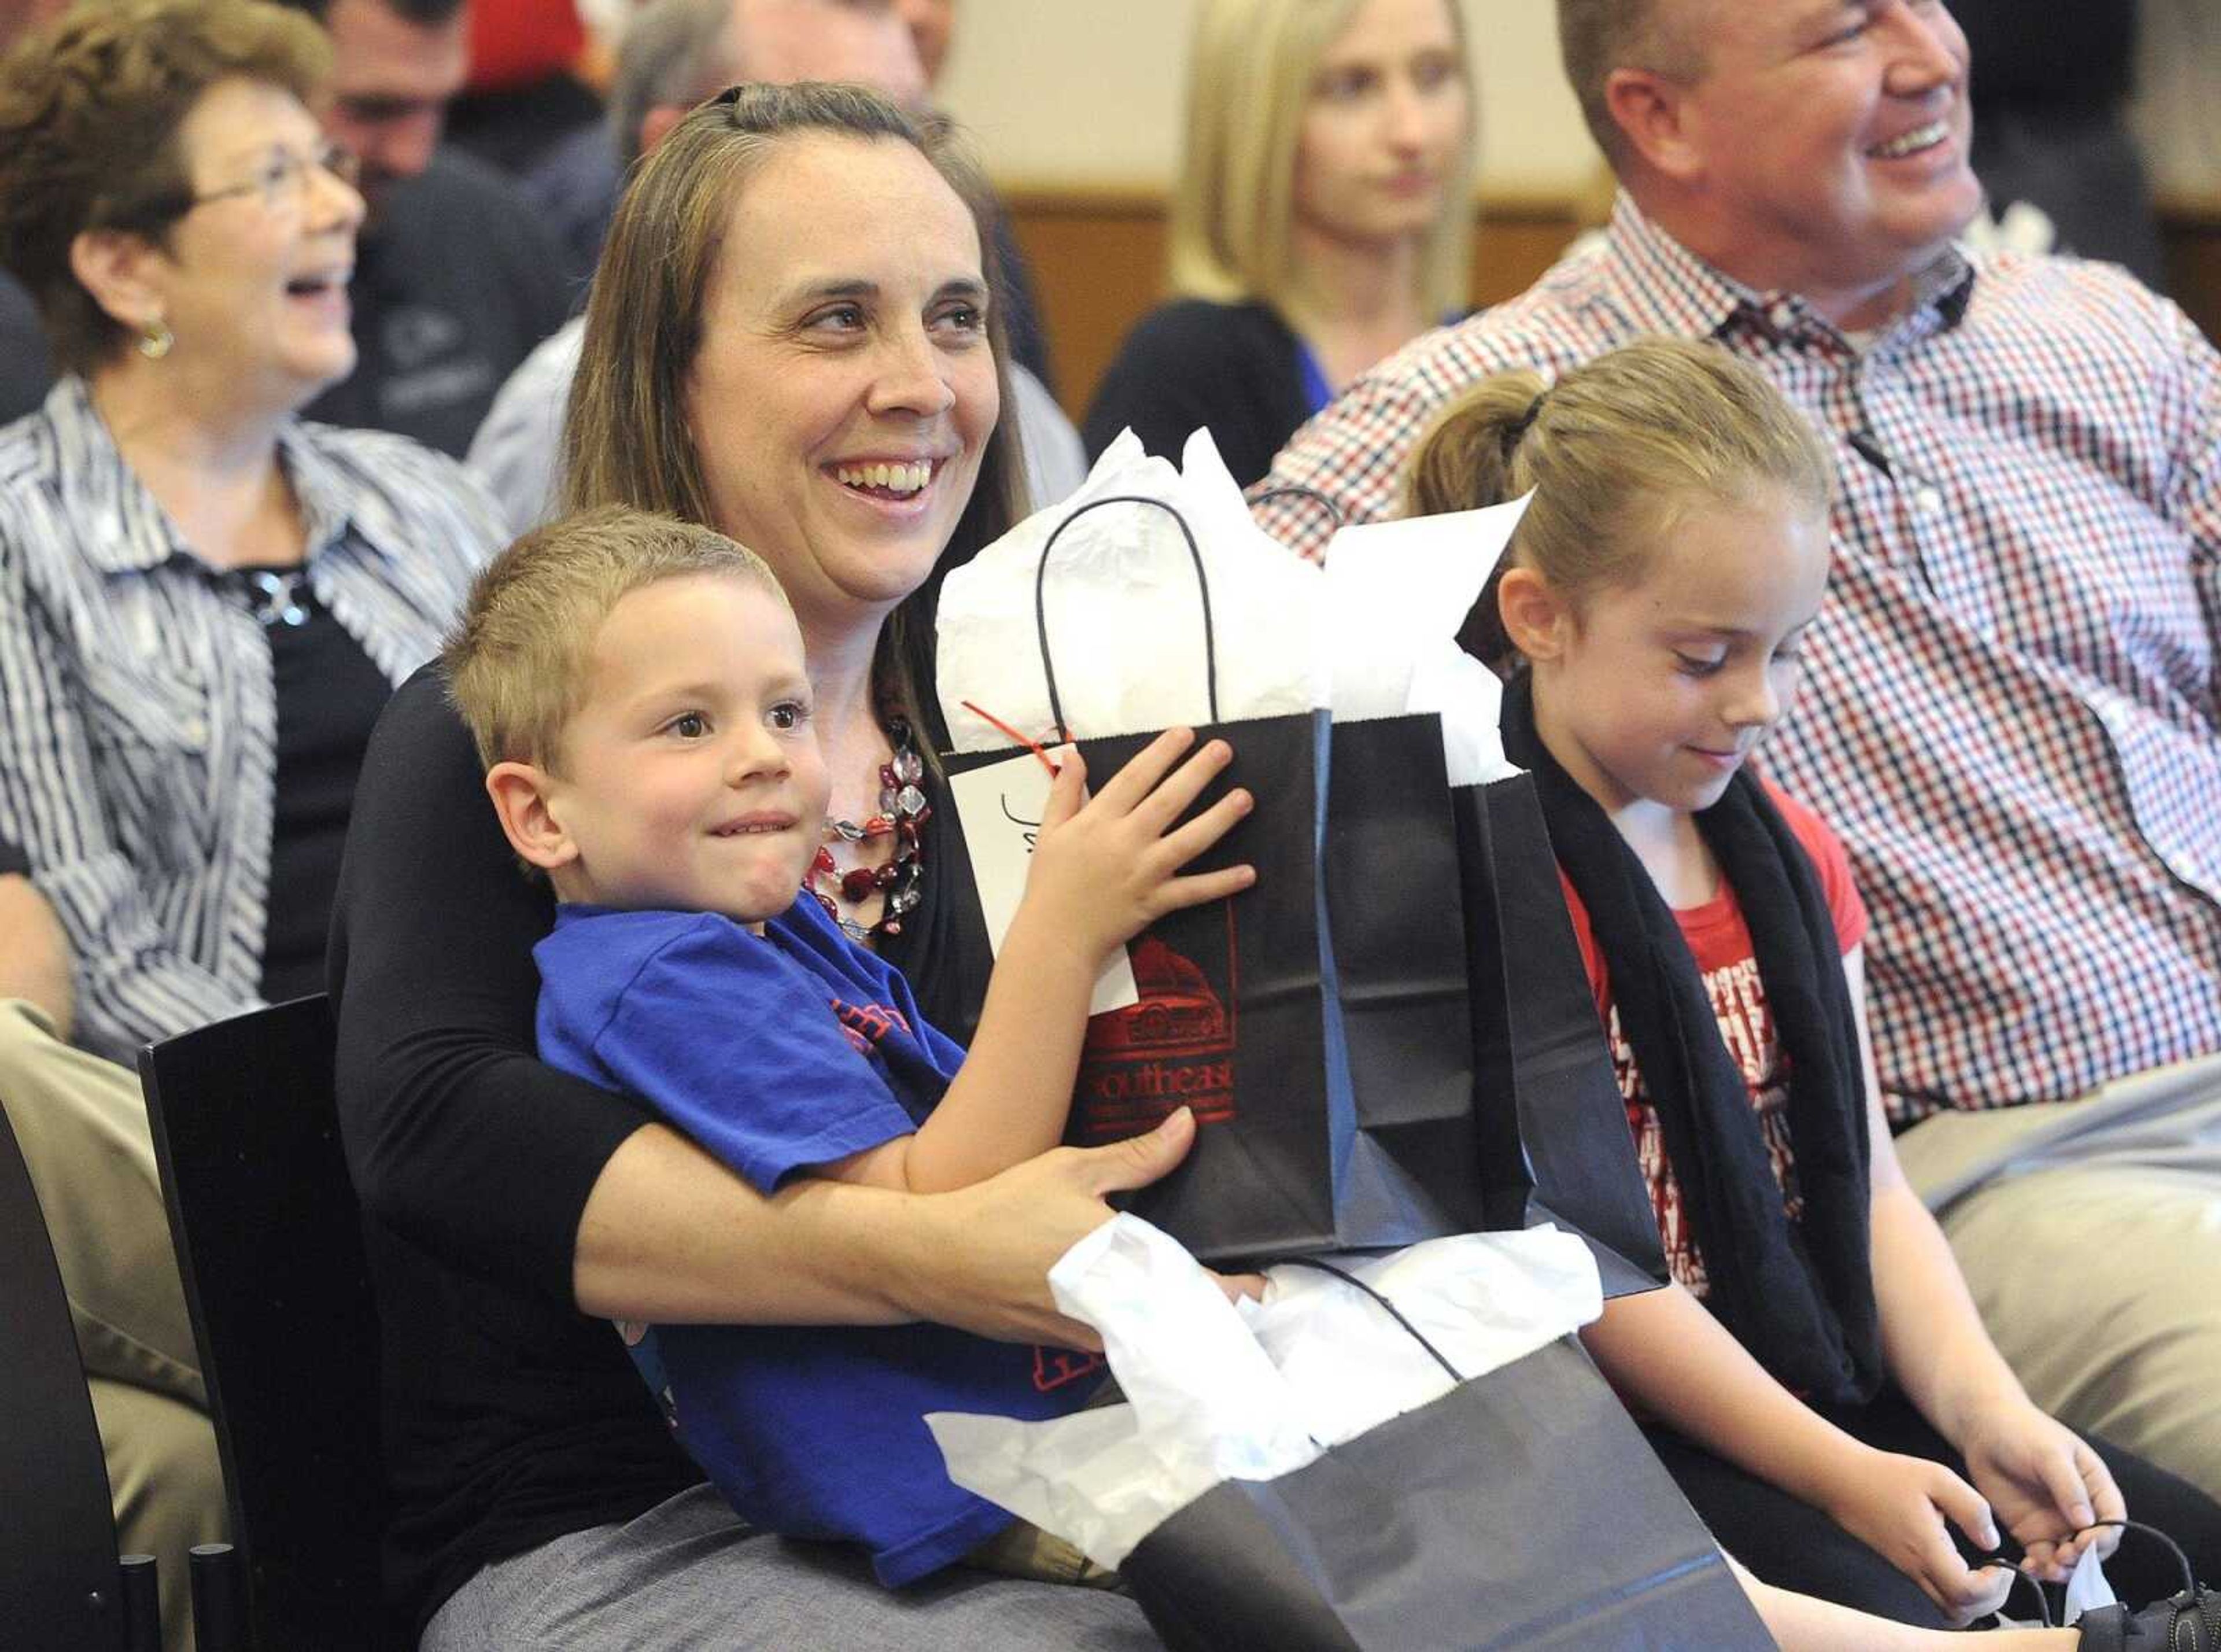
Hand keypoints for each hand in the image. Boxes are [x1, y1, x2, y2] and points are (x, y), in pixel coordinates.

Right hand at [899, 1107, 1261, 1349]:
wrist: (936, 1262)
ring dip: (1180, 1328)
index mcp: (1121, 1265)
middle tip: (1249, 1299)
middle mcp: (1111, 1313)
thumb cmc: (1005, 1209)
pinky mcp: (1063, 1347)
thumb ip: (1137, 1156)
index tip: (1269, 1287)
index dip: (1239, 1295)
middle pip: (1182, 1328)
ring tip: (1208, 1306)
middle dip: (1217, 1316)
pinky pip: (1117, 1344)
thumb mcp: (1071, 1169)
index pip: (1197, 1292)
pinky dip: (1141, 1333)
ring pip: (1151, 1341)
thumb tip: (1188, 1125)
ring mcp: (1087, 1339)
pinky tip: (1147, 1312)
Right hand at [1020, 728, 1255, 966]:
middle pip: (1168, 800)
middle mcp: (1125, 841)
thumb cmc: (1050, 882)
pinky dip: (1221, 883)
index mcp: (1098, 820)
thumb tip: (1073, 753)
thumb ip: (1065, 790)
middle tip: (1224, 749)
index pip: (1135, 777)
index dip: (1161, 753)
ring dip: (1219, 818)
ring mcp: (1144, 872)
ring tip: (1245, 797)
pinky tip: (1249, 873)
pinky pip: (1193, 891)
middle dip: (1197, 772)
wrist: (1054, 936)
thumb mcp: (1049, 830)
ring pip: (1188, 840)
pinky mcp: (1156, 901)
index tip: (1185, 733)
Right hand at [1821, 1446, 2013, 1625]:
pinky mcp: (1904, 1568)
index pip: (1966, 1593)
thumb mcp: (1936, 1477)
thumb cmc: (1886, 1476)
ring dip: (1974, 1601)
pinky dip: (1958, 1594)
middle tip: (1999, 1573)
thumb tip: (1991, 1541)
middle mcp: (1916, 1568)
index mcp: (1926, 1548)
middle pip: (1959, 1612)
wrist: (1841, 1481)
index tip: (2002, 1564)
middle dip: (1989, 1600)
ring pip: (1947, 1610)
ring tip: (1985, 1574)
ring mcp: (1908, 1571)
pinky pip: (1937, 1595)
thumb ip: (1970, 1508)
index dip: (1994, 1587)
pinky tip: (1964, 1566)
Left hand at [1958, 1401, 2123, 1581]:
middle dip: (2084, 1558)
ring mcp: (2056, 1523)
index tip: (2086, 1541)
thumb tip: (2087, 1522)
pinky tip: (2030, 1568)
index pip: (2112, 1520)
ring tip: (2049, 1569)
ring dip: (2064, 1569)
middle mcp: (2080, 1510)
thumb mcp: (2049, 1454)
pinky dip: (2040, 1567)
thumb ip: (2068, 1487)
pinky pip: (2042, 1557)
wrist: (1983, 1429)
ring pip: (2070, 1557)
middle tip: (2064, 1558)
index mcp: (2095, 1487)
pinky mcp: (2031, 1532)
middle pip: (2094, 1546)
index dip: (2105, 1536)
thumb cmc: (2023, 1432)